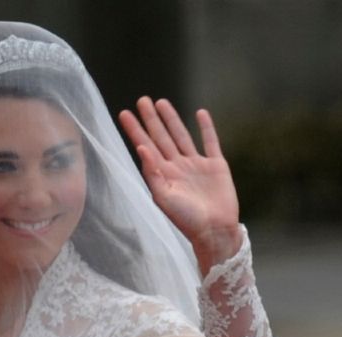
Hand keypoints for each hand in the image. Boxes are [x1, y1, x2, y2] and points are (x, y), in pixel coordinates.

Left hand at [118, 97, 241, 275]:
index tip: (125, 113)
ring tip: (162, 103)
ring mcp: (197, 165)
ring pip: (182, 136)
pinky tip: (200, 114)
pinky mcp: (216, 166)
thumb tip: (141, 148)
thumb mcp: (163, 197)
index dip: (135, 130)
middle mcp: (178, 167)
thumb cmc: (187, 219)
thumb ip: (152, 173)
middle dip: (151, 120)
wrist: (215, 230)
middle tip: (142, 100)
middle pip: (162, 137)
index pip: (146, 147)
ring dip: (172, 119)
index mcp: (164, 175)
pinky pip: (211, 142)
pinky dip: (206, 128)